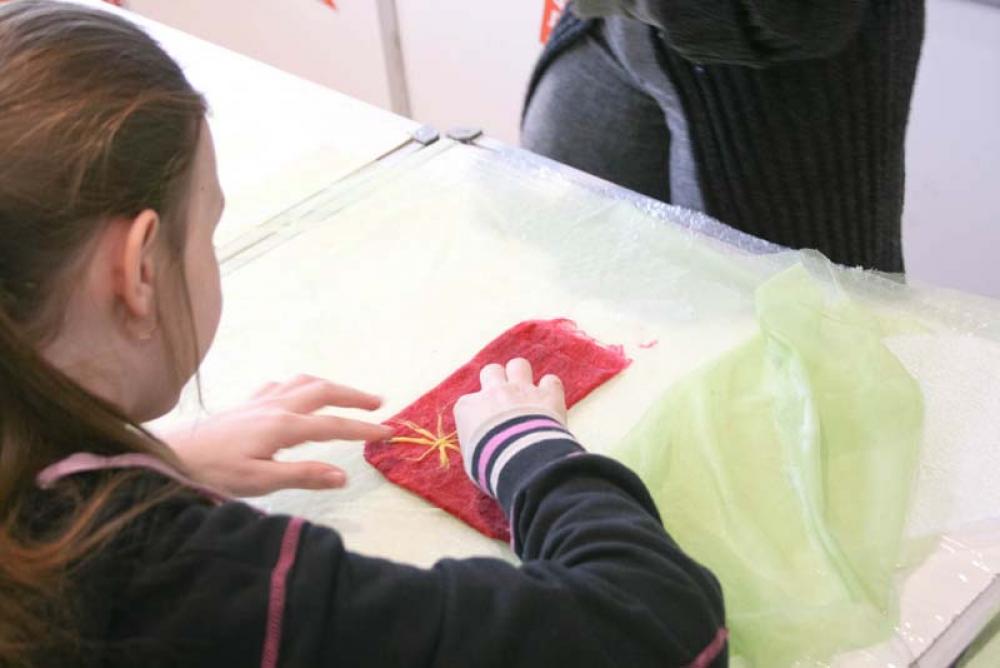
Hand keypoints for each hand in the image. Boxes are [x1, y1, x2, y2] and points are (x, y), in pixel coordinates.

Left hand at [162, 375, 392, 496]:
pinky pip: (281, 384)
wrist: (171, 455)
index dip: (363, 429)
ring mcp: (260, 400)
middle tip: (379, 404)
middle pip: (324, 391)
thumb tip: (343, 475)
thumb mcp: (261, 481)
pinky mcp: (246, 402)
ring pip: (304, 381)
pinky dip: (299, 385)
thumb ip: (304, 475)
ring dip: (330, 385)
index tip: (388, 432)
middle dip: (354, 395)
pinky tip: (298, 394)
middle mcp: (276, 405)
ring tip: (347, 394)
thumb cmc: (214, 472)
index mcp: (284, 426)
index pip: (334, 425)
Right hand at [453, 358, 566, 464]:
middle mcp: (494, 392)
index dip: (478, 413)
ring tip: (526, 393)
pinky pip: (551, 381)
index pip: (469, 402)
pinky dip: (551, 390)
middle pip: (492, 371)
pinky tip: (549, 402)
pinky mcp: (547, 395)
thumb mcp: (471, 459)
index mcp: (469, 407)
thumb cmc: (489, 466)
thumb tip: (482, 450)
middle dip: (497, 381)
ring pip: (518, 365)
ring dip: (522, 377)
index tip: (486, 428)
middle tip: (504, 400)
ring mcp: (521, 391)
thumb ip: (475, 444)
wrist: (520, 462)